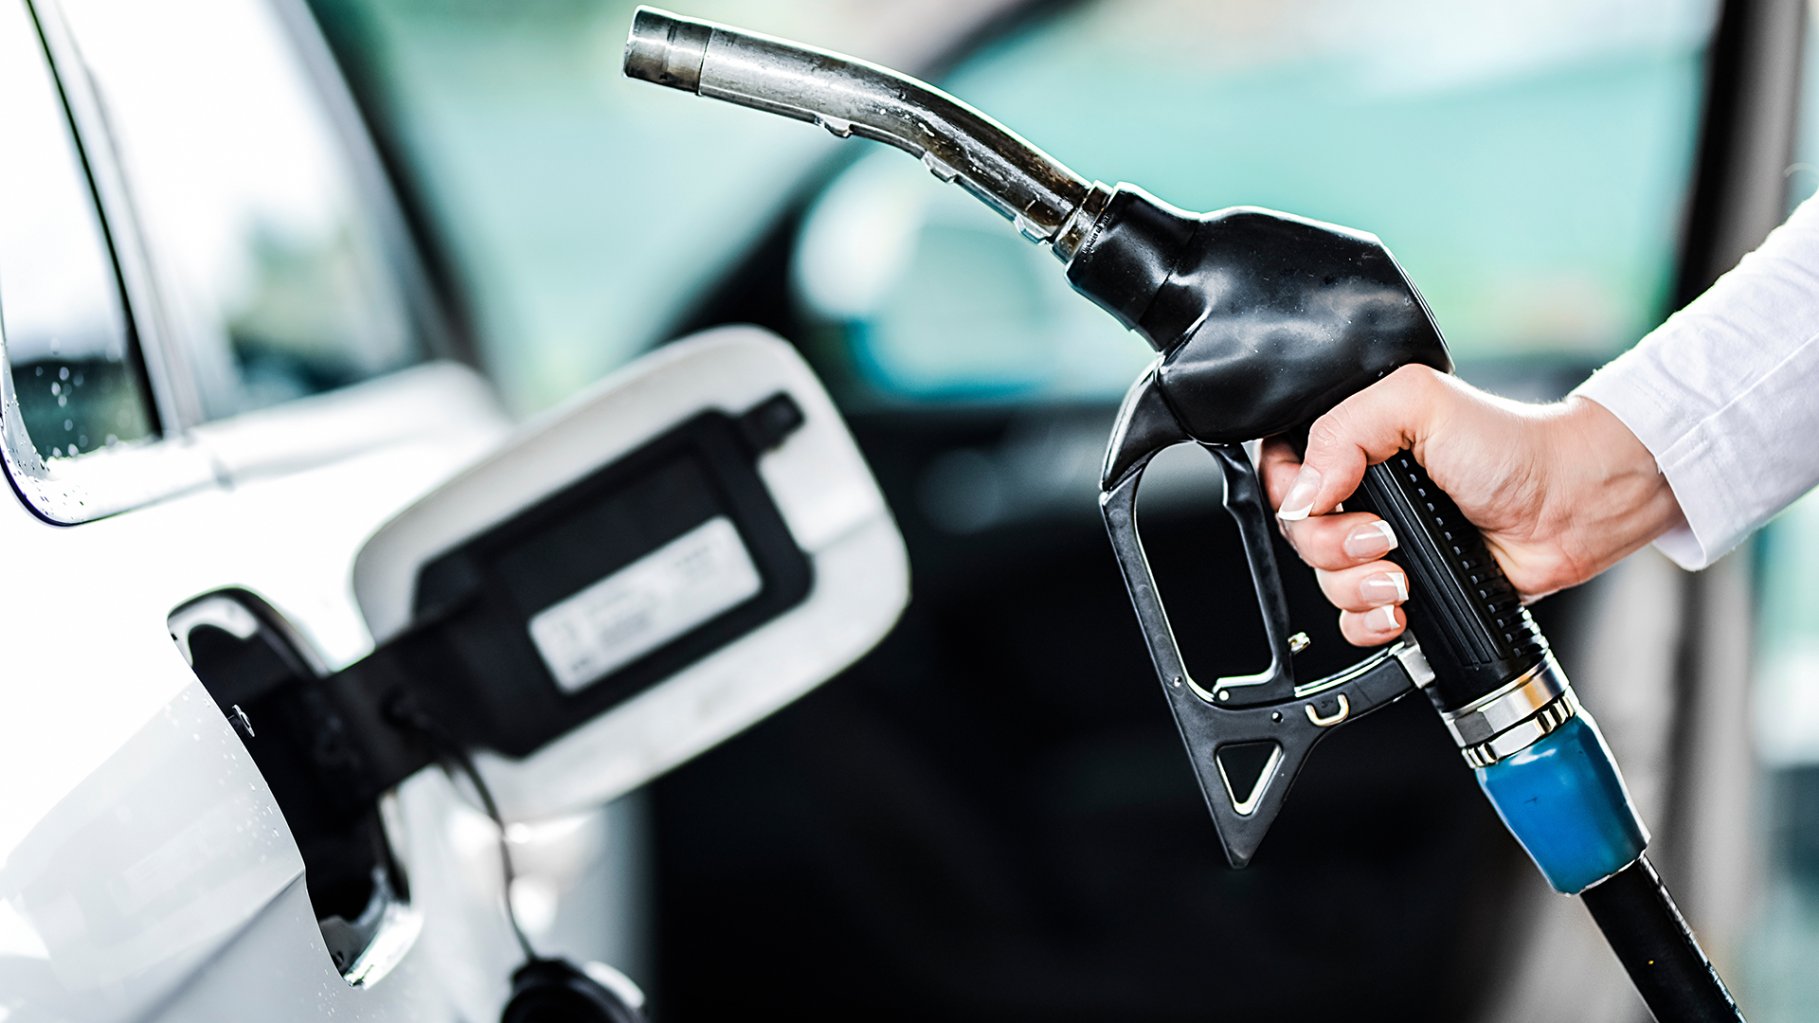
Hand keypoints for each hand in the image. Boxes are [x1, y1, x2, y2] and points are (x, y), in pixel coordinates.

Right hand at [1258, 365, 1685, 645]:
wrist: (1571, 506)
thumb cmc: (1511, 446)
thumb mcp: (1418, 402)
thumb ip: (1345, 428)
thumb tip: (1302, 494)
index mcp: (1353, 443)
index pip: (1281, 471)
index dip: (1290, 494)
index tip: (1325, 500)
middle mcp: (1360, 493)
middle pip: (1298, 535)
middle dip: (1333, 546)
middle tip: (1380, 538)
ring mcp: (1381, 544)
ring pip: (1323, 582)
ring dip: (1356, 586)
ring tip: (1402, 575)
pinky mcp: (1405, 588)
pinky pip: (1354, 621)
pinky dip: (1369, 622)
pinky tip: (1400, 609)